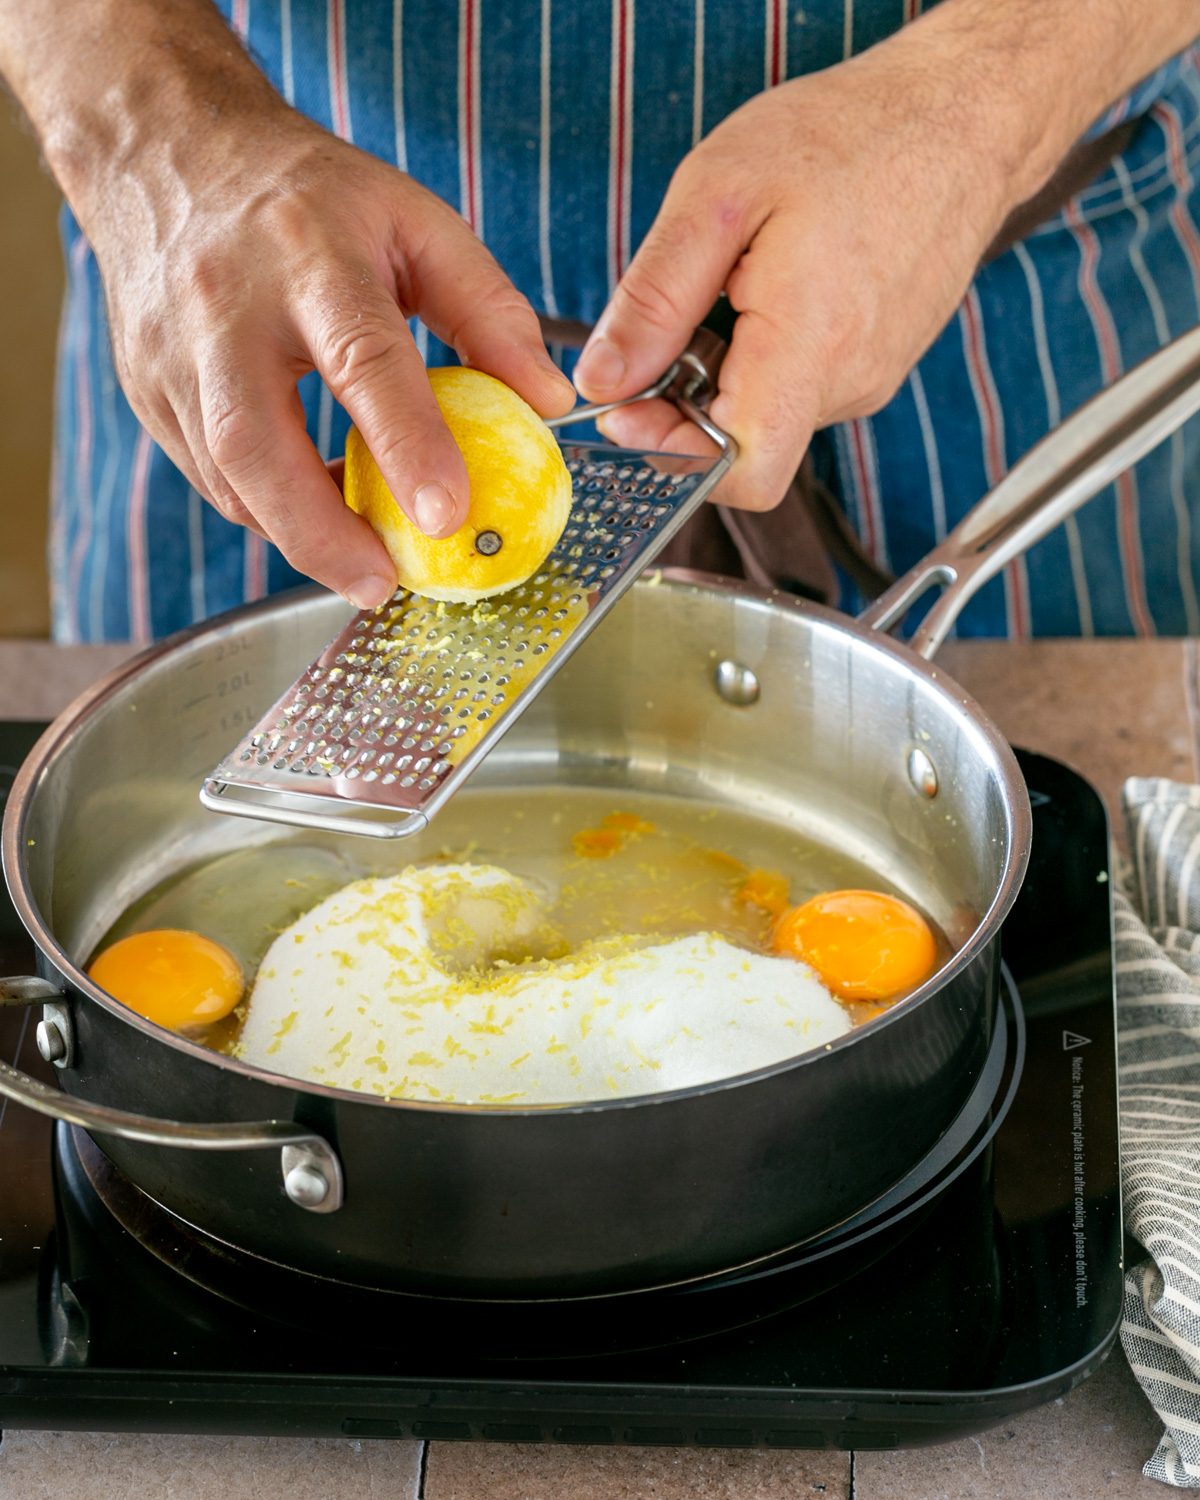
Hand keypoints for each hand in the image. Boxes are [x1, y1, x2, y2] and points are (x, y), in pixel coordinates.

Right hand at [81, 104, 573, 607]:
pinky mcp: (145, 388)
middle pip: (257, 442)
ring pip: (225, 473)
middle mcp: (226, 306)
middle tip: (381, 585)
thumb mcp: (415, 221)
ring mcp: (171, 351)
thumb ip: (488, 310)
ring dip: (295, 532)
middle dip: (320, 532)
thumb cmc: (309, 195)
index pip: (362, 359)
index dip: (407, 443)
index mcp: (310, 255)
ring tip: (361, 560)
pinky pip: (206, 473)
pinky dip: (263, 507)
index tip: (447, 514)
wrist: (169, 151)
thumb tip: (546, 402)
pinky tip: (311, 511)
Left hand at [573, 17, 1043, 510]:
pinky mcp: (878, 365)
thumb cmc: (846, 137)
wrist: (960, 114)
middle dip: (687, 399)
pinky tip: (774, 283)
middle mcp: (849, 382)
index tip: (630, 407)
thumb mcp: (717, 197)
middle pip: (743, 444)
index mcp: (809, 348)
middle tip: (677, 313)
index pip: (743, 476)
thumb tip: (602, 381)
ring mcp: (870, 379)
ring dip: (728, 369)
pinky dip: (767, 353)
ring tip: (739, 280)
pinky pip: (802, 386)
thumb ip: (654, 300)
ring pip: (770, 413)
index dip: (675, 457)